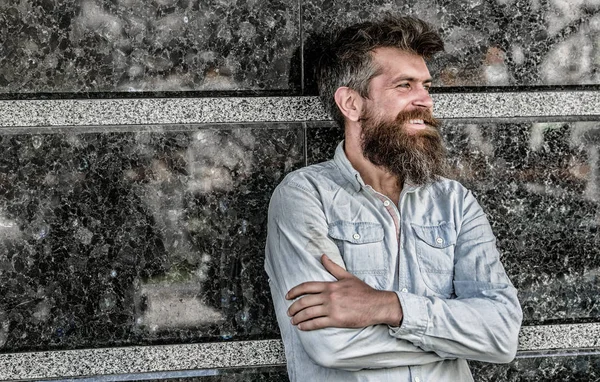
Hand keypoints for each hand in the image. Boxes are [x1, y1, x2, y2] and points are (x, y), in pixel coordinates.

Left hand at [286, 254, 402, 330]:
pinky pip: (317, 323)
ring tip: (293, 320)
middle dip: (293, 307)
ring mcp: (332, 308)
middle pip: (304, 301)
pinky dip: (307, 325)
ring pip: (308, 313)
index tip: (288, 296)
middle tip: (289, 311)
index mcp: (330, 285)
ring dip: (298, 317)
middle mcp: (329, 296)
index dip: (294, 291)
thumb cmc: (363, 291)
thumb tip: (322, 256)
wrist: (376, 305)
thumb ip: (333, 267)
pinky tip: (302, 327)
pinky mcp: (336, 320)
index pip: (306, 286)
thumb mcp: (347, 276)